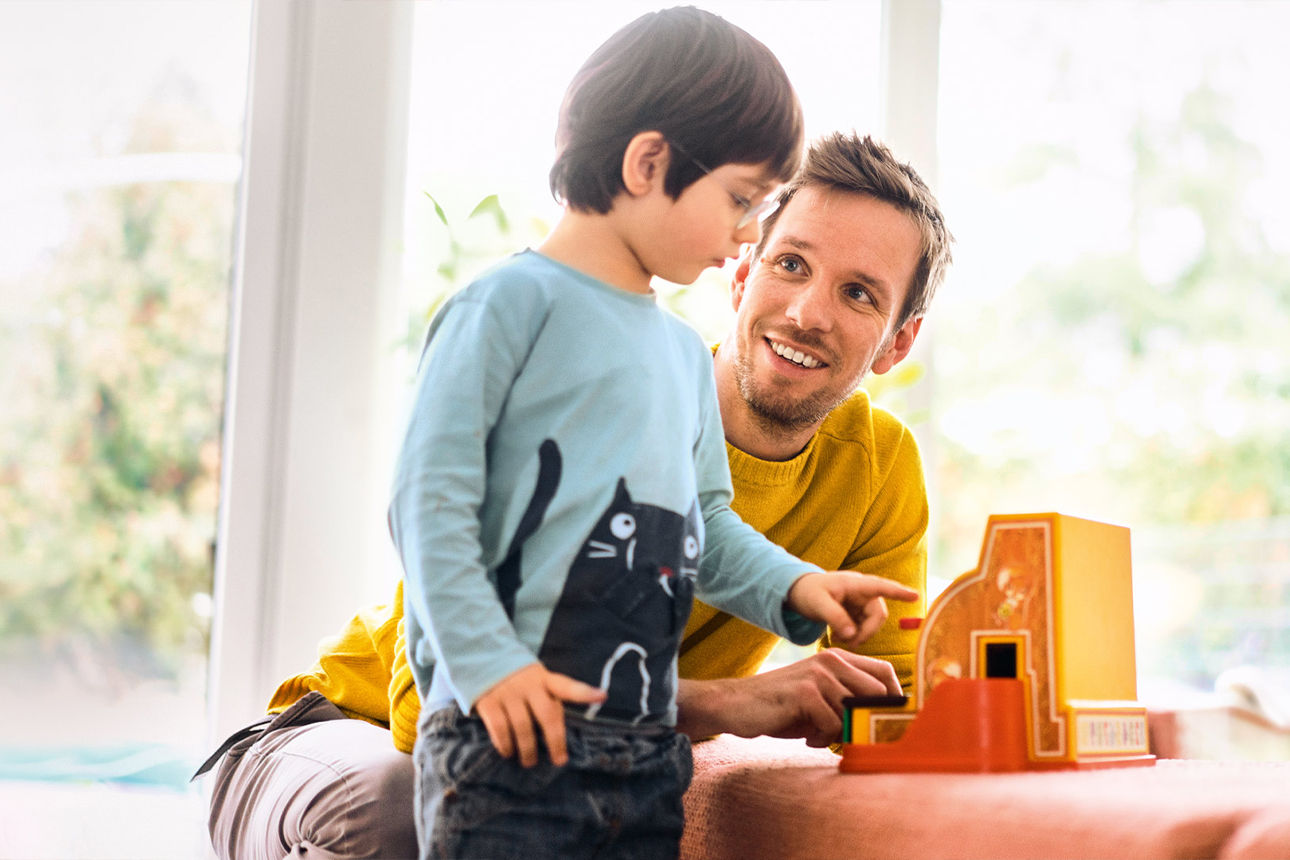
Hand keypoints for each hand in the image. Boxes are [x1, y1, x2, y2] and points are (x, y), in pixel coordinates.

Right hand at [473, 663, 605, 767]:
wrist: (484, 659)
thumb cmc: (519, 680)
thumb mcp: (537, 681)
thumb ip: (549, 699)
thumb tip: (557, 736)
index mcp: (545, 679)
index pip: (567, 686)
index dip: (584, 693)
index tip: (602, 697)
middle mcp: (529, 685)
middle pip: (547, 714)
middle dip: (555, 740)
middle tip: (559, 760)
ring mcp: (508, 693)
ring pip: (522, 725)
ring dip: (527, 749)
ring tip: (529, 761)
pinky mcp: (489, 702)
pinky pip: (499, 727)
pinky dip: (505, 744)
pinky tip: (508, 752)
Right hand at [675, 649, 901, 746]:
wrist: (737, 704)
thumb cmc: (782, 706)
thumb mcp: (820, 698)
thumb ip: (848, 701)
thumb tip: (884, 723)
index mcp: (837, 658)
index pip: (884, 671)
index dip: (896, 697)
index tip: (891, 721)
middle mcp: (831, 660)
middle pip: (877, 694)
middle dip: (870, 722)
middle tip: (850, 737)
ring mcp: (818, 674)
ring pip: (853, 714)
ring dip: (839, 734)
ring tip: (816, 734)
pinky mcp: (805, 692)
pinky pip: (833, 725)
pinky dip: (822, 738)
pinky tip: (805, 736)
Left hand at [787, 571, 918, 647]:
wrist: (799, 592)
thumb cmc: (808, 592)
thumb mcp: (817, 604)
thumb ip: (834, 617)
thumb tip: (851, 634)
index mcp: (855, 584)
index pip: (881, 587)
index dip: (899, 592)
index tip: (915, 596)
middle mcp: (863, 592)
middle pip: (878, 615)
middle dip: (866, 632)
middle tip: (848, 643)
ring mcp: (862, 603)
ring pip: (872, 624)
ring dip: (859, 635)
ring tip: (839, 638)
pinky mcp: (858, 612)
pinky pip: (864, 627)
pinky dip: (855, 635)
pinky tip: (839, 635)